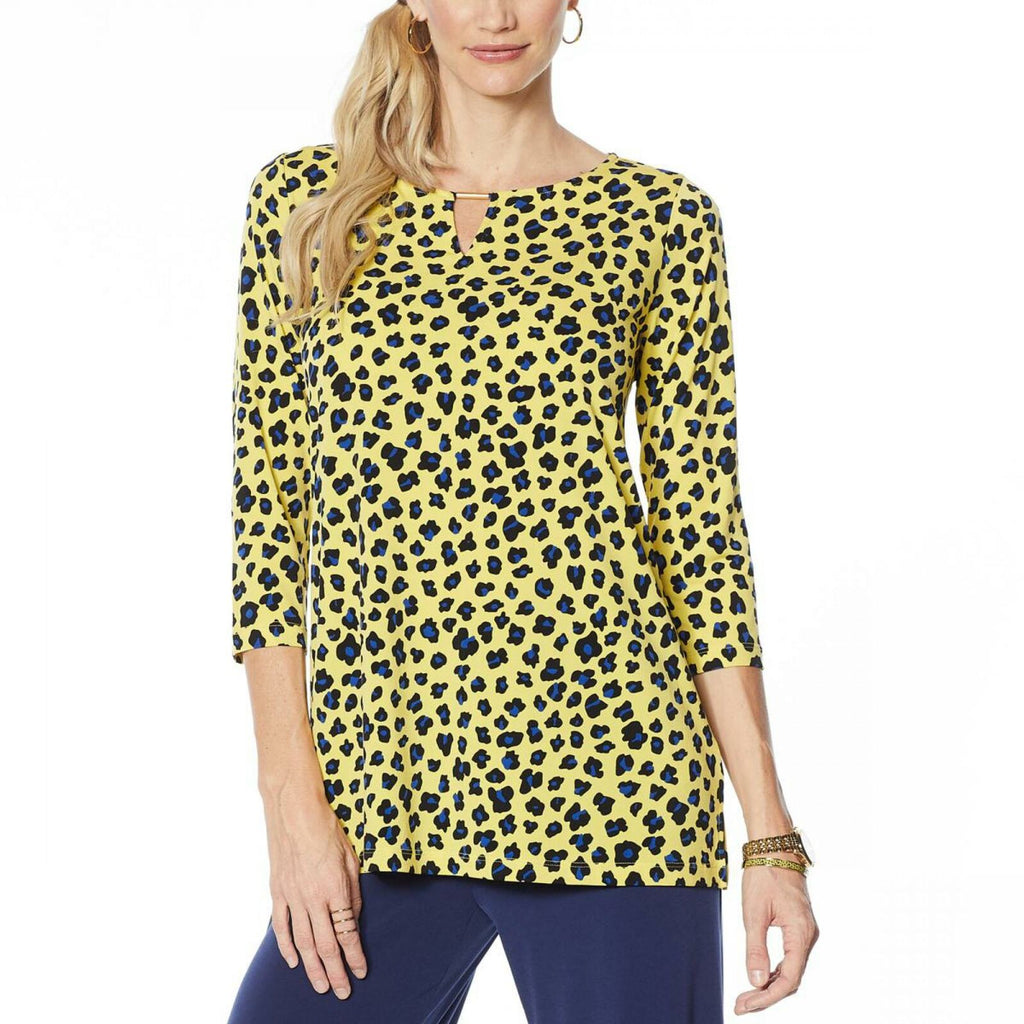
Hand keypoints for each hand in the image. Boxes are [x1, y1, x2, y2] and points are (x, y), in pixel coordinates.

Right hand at [263, 785, 368, 998]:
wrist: (295, 811)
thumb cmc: (328, 830)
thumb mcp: (351, 859)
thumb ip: (353, 893)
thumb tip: (354, 918)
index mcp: (335, 889)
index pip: (347, 933)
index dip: (355, 956)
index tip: (361, 971)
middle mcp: (313, 898)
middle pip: (325, 945)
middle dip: (336, 972)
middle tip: (343, 992)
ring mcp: (292, 897)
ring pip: (303, 942)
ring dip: (313, 967)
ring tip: (322, 986)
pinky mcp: (278, 892)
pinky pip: (281, 926)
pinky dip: (286, 947)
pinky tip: (294, 962)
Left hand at [734, 855, 818, 1013]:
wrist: (774, 848)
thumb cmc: (764, 874)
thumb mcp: (754, 913)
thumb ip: (755, 949)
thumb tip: (755, 980)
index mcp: (800, 933)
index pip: (789, 979)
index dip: (767, 996)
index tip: (746, 1004)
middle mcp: (808, 935)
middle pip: (791, 979)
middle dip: (766, 995)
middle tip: (742, 1004)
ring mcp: (805, 932)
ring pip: (791, 970)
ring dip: (770, 985)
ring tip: (747, 995)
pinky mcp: (798, 927)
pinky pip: (790, 958)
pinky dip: (775, 970)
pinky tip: (760, 976)